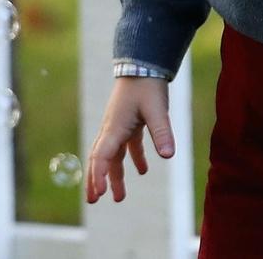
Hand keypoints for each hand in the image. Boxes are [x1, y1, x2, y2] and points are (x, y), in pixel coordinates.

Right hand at [86, 77, 175, 204]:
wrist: (144, 62)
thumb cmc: (147, 84)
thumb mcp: (156, 109)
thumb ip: (161, 132)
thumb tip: (168, 156)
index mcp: (115, 127)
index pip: (101, 156)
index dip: (98, 175)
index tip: (99, 194)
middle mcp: (112, 128)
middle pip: (100, 158)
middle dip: (96, 179)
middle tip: (93, 200)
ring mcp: (120, 124)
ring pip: (113, 155)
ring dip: (115, 174)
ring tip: (119, 197)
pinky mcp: (129, 121)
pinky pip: (127, 145)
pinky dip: (133, 158)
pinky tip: (143, 170)